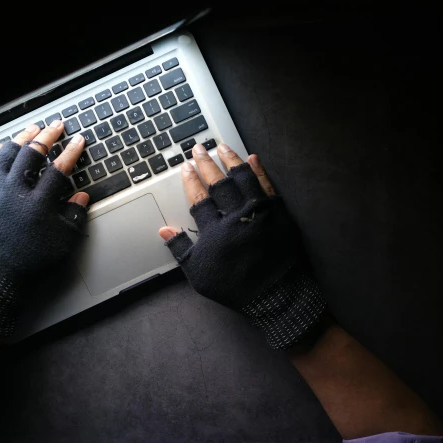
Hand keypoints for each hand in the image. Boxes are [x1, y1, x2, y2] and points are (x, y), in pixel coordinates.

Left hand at [0, 121, 88, 335]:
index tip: (79, 140)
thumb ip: (74, 217)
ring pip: (6, 154)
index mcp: (38, 202)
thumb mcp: (62, 243)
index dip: (71, 152)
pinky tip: (1, 149)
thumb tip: (82, 196)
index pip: (59, 169)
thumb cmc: (30, 264)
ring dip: (20, 139)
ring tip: (31, 131)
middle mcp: (15, 191)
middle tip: (56, 126)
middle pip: (32, 154)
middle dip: (47, 137)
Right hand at [158, 143, 326, 349]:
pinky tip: (253, 158)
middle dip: (206, 164)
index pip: (198, 198)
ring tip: (222, 147)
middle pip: (218, 183)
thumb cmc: (234, 287)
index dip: (190, 180)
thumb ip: (181, 249)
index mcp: (214, 230)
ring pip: (243, 178)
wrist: (275, 296)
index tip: (185, 166)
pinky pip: (268, 185)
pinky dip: (260, 170)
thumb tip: (163, 230)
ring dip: (231, 160)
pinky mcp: (279, 213)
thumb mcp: (199, 274)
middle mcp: (236, 215)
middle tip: (198, 148)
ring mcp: (259, 212)